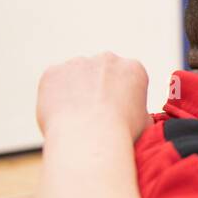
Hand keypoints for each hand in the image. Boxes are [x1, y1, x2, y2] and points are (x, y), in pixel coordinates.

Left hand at [36, 52, 150, 141]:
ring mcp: (78, 63)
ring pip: (75, 76)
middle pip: (100, 71)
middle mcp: (107, 59)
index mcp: (133, 69)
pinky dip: (54, 97)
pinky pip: (53, 83)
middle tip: (94, 113)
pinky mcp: (54, 72)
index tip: (116, 111)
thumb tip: (137, 115)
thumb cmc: (120, 134)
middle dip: (97, 87)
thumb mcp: (144, 121)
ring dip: (75, 90)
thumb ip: (139, 110)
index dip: (120, 95)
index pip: (126, 77)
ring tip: (76, 119)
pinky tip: (61, 116)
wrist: (89, 138)